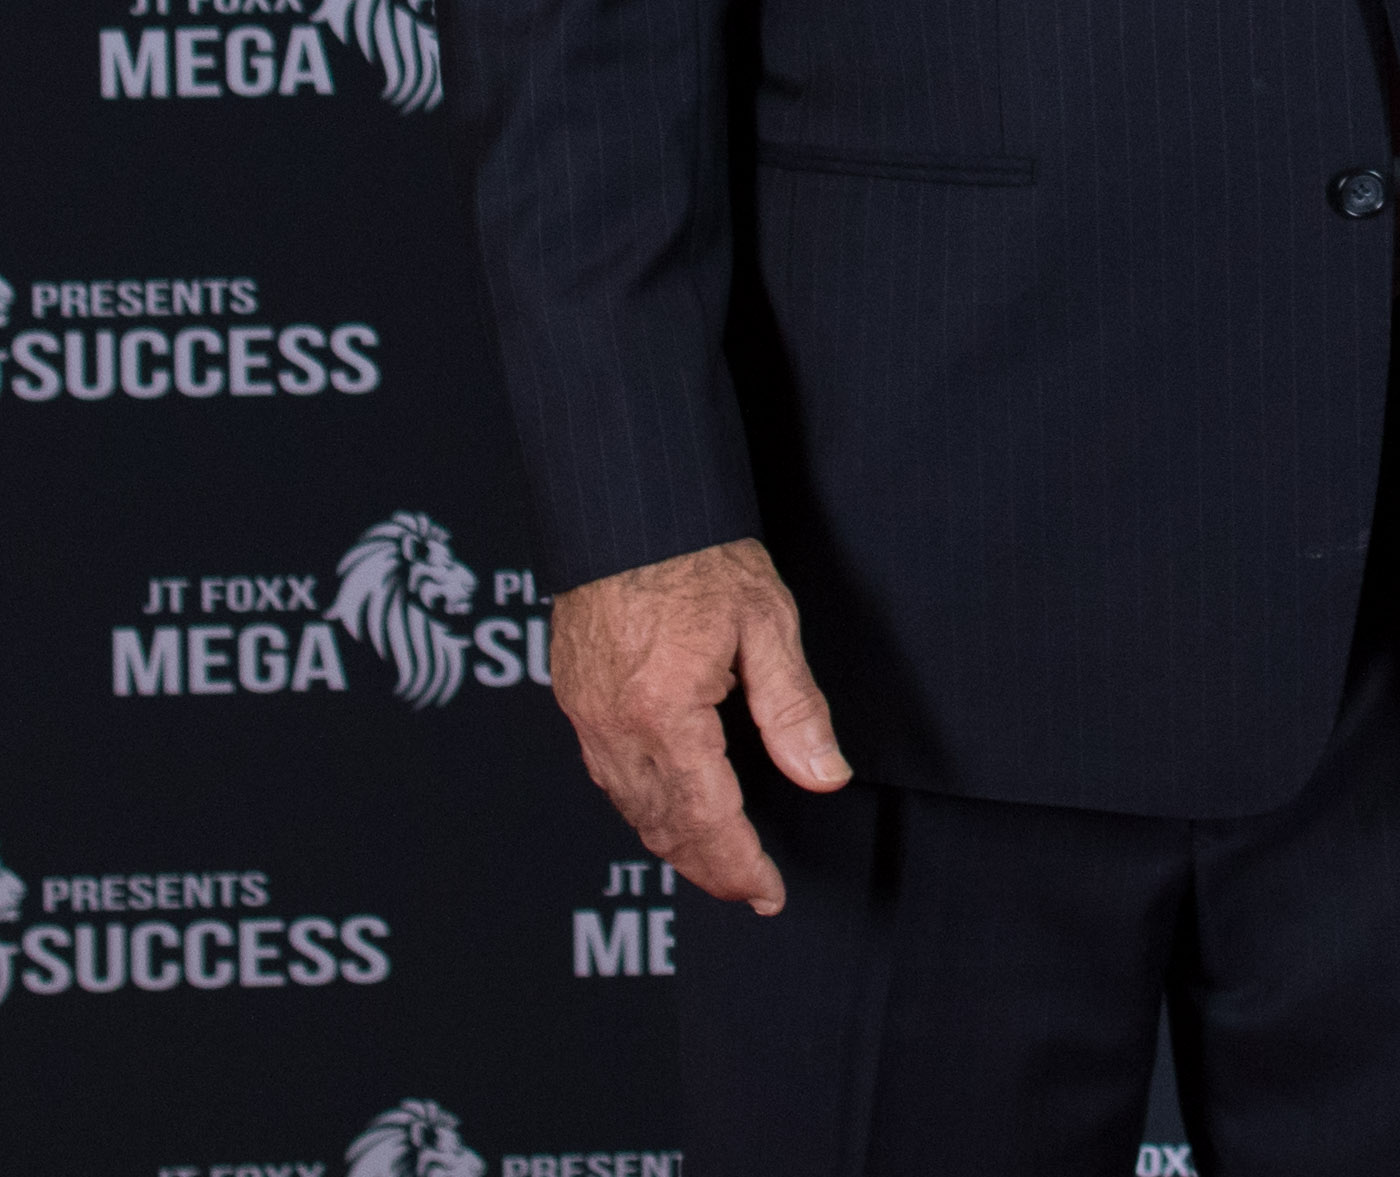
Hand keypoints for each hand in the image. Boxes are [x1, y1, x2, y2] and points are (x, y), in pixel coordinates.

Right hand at [550, 537, 850, 914]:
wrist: (627, 505)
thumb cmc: (697, 553)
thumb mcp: (766, 623)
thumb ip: (794, 709)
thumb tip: (824, 776)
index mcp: (665, 714)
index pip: (708, 819)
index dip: (740, 866)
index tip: (767, 894)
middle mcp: (616, 726)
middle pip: (663, 825)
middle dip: (708, 867)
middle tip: (747, 890)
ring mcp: (588, 714)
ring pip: (630, 807)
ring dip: (673, 843)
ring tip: (715, 861)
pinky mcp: (575, 697)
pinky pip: (608, 774)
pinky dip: (642, 805)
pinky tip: (669, 807)